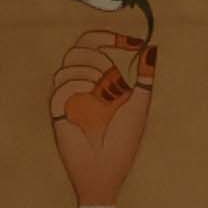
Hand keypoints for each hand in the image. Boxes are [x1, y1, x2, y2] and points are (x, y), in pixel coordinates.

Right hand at [48, 28, 157, 207]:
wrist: (106, 171)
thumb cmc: (122, 143)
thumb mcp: (139, 106)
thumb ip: (144, 79)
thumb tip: (151, 49)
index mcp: (98, 80)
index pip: (93, 45)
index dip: (109, 37)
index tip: (133, 42)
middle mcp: (80, 84)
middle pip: (79, 49)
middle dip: (101, 58)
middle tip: (115, 83)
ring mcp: (66, 96)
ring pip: (68, 65)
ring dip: (91, 75)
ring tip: (106, 98)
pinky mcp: (56, 111)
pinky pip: (60, 87)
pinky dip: (78, 87)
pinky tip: (91, 98)